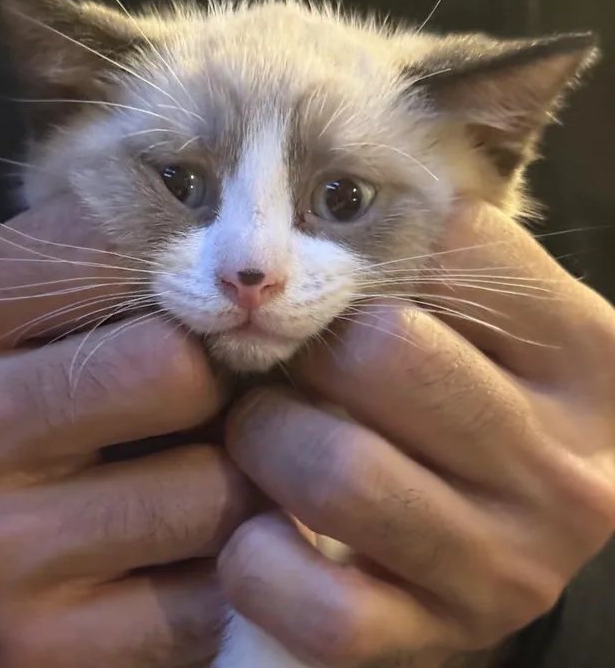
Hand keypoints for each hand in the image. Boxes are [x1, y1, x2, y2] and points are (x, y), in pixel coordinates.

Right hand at [0, 197, 252, 667]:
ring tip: (199, 474)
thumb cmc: (20, 403)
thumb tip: (249, 249)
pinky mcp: (38, 650)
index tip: (211, 292)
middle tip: (220, 392)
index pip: (115, 245)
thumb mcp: (31, 310)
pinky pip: (212, 596)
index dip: (189, 267)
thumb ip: (116, 260)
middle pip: (172, 366)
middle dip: (220, 378)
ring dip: (238, 478)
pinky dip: (231, 567)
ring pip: (213, 488)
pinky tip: (193, 553)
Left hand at [219, 201, 614, 666]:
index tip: (338, 289)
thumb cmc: (479, 398)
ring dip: (265, 443)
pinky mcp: (434, 638)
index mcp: (588, 359)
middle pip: (382, 354)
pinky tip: (260, 531)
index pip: (454, 251)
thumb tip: (316, 215)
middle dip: (307, 351)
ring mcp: (505, 567)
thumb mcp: (493, 321)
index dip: (369, 258)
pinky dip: (257, 560)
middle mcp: (564, 469)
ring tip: (265, 436)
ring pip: (337, 471)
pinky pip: (317, 604)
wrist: (508, 532)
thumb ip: (435, 258)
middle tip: (287, 363)